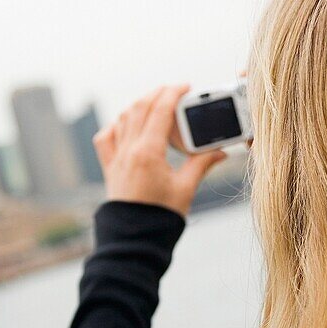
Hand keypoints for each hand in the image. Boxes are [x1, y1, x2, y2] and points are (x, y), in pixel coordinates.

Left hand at [93, 85, 227, 216]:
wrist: (135, 241)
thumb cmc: (160, 218)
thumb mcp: (185, 189)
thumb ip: (201, 164)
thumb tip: (220, 151)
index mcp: (147, 154)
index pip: (159, 111)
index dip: (173, 93)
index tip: (185, 86)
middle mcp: (128, 152)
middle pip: (139, 108)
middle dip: (157, 93)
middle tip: (174, 91)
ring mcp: (116, 159)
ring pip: (123, 118)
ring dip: (139, 105)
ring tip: (156, 104)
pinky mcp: (110, 168)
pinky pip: (106, 138)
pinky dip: (116, 125)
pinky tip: (127, 125)